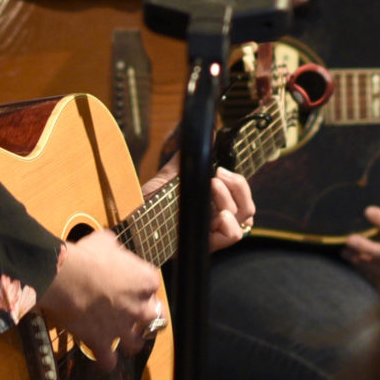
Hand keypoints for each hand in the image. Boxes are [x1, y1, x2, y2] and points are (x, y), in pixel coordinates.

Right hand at [41, 229, 165, 369]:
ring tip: (120, 336)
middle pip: (155, 318)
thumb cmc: (85, 256)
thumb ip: (116, 249)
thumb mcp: (105, 241)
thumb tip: (112, 248)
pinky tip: (102, 357)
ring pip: (136, 343)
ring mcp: (123, 328)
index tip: (127, 283)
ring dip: (129, 340)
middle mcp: (140, 307)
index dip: (139, 285)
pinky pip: (109, 361)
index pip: (152, 285)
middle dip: (144, 316)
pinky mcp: (103, 343)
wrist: (64, 277)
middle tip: (131, 311)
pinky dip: (105, 361)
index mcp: (146, 281)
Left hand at [140, 164, 255, 252]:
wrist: (131, 224)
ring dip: (231, 198)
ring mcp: (213, 234)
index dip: (239, 184)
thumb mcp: (169, 178)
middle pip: (247, 207)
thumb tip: (208, 135)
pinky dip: (230, 222)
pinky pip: (232, 235)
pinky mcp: (205, 244)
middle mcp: (216, 222)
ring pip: (243, 217)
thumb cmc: (149, 203)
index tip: (220, 168)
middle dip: (238, 184)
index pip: (242, 198)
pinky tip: (218, 213)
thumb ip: (188, 159)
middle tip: (217, 174)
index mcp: (213, 208)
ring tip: (212, 186)